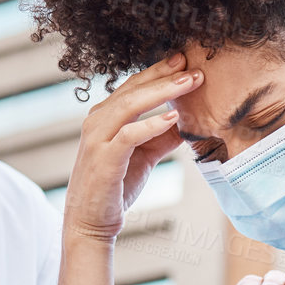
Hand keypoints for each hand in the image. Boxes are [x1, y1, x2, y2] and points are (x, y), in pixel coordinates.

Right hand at [65, 54, 201, 242]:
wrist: (91, 222)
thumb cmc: (115, 187)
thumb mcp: (144, 156)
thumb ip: (161, 136)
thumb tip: (188, 120)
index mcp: (105, 117)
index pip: (134, 86)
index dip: (159, 72)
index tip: (185, 62)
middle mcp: (97, 122)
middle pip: (133, 89)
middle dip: (165, 75)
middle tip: (193, 66)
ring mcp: (97, 139)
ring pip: (130, 105)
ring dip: (163, 92)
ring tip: (190, 83)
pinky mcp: (103, 159)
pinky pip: (129, 134)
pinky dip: (151, 124)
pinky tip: (173, 117)